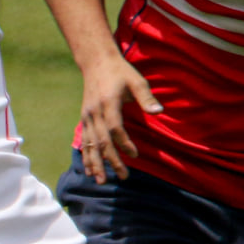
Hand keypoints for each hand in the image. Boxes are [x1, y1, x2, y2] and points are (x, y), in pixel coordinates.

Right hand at [77, 54, 160, 181]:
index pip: (114, 128)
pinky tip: (90, 169)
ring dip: (96, 164)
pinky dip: (87, 156)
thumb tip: (158, 112)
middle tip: (123, 176)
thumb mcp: (137, 81)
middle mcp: (94, 113)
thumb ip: (146, 97)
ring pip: (90, 144)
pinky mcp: (85, 119)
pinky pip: (85, 141)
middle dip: (111, 160)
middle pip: (101, 141)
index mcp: (108, 103)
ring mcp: (87, 117)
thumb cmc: (120, 72)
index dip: (124, 143)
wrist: (96, 63)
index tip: (135, 155)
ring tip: (101, 181)